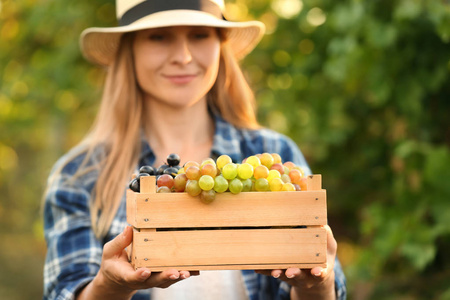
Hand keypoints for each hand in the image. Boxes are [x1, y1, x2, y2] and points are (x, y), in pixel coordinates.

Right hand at [77, 226, 198, 299]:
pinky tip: (195, 270)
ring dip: (177, 277)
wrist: (117, 279)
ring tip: (188, 272)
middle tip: (175, 272)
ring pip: (165, 281)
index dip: (140, 275)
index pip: (133, 277)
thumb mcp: (110, 251)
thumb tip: (129, 228)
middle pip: (154, 281)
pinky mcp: (160, 277)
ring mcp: (152, 280)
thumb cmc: (114, 262)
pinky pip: (172, 277)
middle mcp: (141, 280)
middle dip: (166, 276)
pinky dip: (183, 274)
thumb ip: (119, 242)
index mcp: (126, 274)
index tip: (145, 271)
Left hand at [255, 225, 336, 298]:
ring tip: (274, 271)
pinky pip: (272, 272)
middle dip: (294, 273)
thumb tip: (321, 223)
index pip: (320, 273)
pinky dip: (265, 270)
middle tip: (289, 272)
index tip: (316, 271)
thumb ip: (326, 236)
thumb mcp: (328, 247)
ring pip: (284, 275)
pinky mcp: (281, 273)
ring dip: (278, 272)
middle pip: (299, 276)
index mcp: (320, 270)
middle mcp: (306, 275)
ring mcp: (292, 276)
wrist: (314, 274)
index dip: (318, 272)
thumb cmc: (322, 255)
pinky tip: (257, 268)